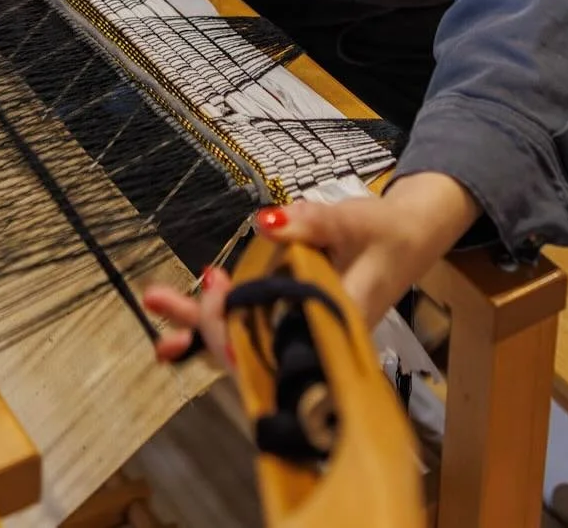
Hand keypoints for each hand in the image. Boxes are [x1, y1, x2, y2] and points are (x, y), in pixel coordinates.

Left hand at [143, 173, 479, 368]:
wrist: (410, 238)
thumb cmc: (385, 234)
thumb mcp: (352, 219)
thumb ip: (312, 222)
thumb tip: (265, 222)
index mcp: (331, 324)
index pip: (270, 342)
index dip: (231, 326)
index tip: (210, 288)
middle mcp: (313, 340)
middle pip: (248, 349)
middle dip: (200, 328)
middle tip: (157, 300)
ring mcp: (303, 331)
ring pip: (246, 339)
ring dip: (201, 323)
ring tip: (158, 307)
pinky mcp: (296, 317)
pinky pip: (254, 325)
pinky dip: (223, 312)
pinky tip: (200, 293)